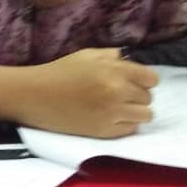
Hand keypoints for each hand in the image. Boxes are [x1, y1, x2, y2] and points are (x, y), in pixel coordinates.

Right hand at [21, 48, 158, 137]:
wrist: (34, 96)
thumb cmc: (58, 72)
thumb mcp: (86, 55)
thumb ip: (111, 56)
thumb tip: (127, 61)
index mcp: (114, 71)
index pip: (151, 79)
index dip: (144, 80)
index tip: (133, 82)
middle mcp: (117, 92)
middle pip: (148, 98)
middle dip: (137, 95)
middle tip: (119, 95)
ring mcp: (111, 114)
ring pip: (145, 116)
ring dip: (135, 112)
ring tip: (119, 108)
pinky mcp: (103, 131)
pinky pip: (130, 129)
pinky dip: (124, 124)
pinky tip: (109, 117)